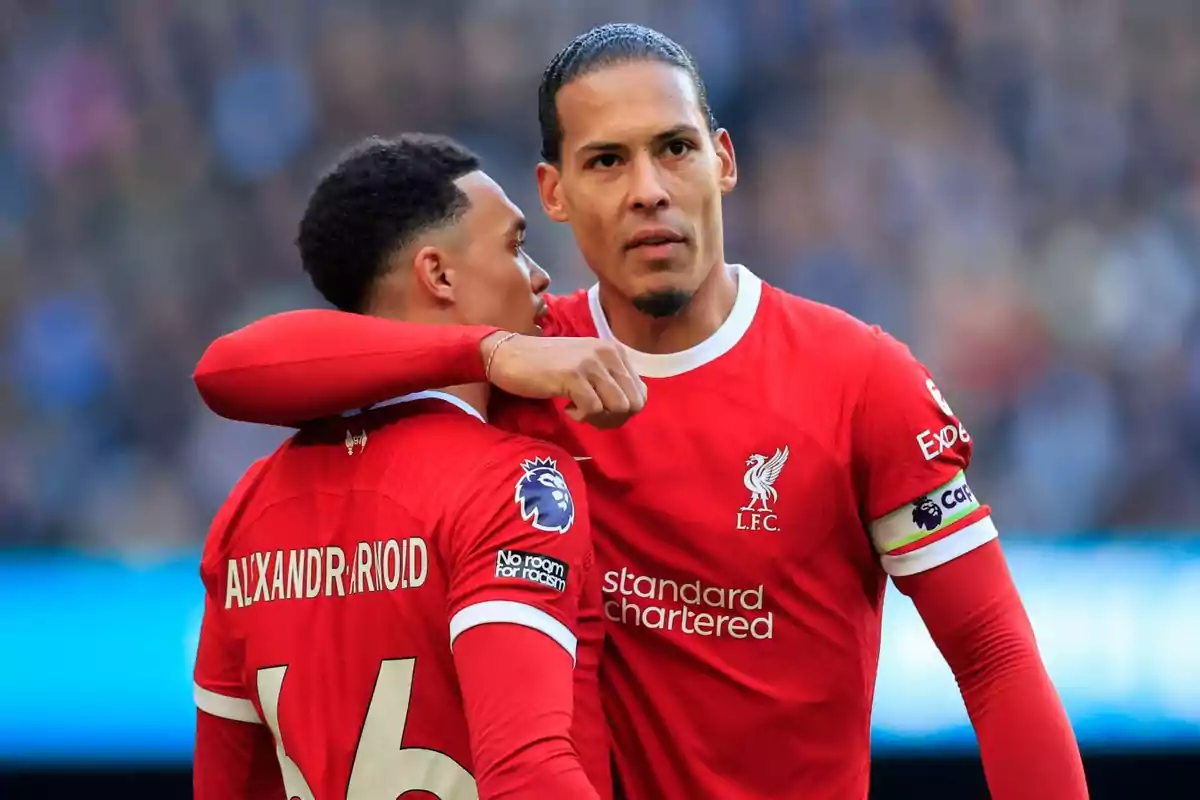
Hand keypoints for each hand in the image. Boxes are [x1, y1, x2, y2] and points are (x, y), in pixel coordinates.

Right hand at [481, 332, 646, 427]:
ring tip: (578, 410)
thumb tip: (632, 407)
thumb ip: (611, 381)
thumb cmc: (548, 365)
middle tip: (589, 415)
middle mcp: (608, 352)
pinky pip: (593, 410)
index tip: (600, 410)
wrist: (510, 355)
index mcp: (615, 350)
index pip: (641, 393)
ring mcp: (591, 363)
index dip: (623, 411)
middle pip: (634, 404)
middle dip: (613, 419)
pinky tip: (566, 407)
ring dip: (598, 418)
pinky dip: (580, 416)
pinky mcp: (573, 375)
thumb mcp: (588, 366)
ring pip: (618, 408)